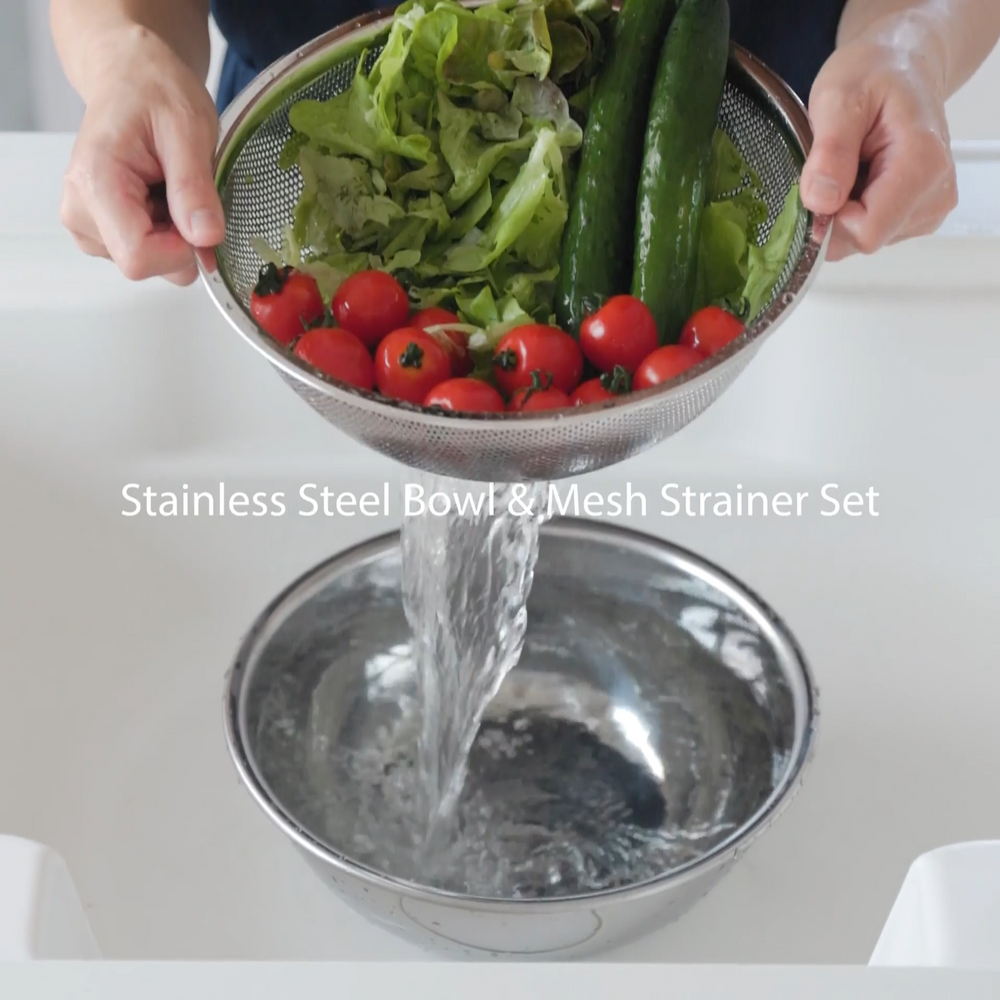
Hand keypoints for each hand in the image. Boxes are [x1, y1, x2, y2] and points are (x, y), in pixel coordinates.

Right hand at [60, 25, 223, 285]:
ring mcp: (87, 224)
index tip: (198, 217)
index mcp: (94, 182)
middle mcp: (79, 210)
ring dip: (175, 234)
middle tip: (185, 190)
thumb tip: (205, 238)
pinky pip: (148, 255)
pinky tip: (161, 198)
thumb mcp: (189, 130)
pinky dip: (166, 234)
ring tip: (169, 187)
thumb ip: (194, 188)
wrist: (132, 78)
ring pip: (150, 264)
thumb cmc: (155, 93)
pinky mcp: (100, 232)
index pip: (137, 257)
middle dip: (180, 240)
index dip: (180, 250)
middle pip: (144, 265)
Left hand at [800, 34, 957, 261]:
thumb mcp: (838, 97)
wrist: (902, 64)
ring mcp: (928, 210)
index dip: (828, 220)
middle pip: (862, 240)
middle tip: (829, 166)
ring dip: (840, 211)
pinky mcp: (916, 216)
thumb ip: (830, 151)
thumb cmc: (873, 73)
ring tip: (848, 165)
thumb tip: (820, 201)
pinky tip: (857, 176)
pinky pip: (867, 232)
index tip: (814, 183)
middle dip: (831, 214)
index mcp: (922, 165)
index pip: (866, 232)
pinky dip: (850, 211)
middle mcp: (934, 195)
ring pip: (860, 240)